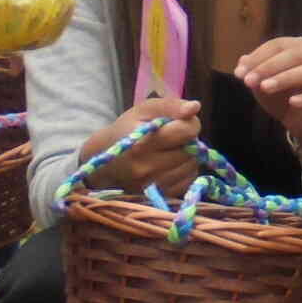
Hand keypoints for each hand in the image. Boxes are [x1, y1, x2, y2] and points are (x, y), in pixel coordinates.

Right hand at [80, 97, 202, 195]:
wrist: (106, 162)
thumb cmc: (128, 129)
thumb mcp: (145, 110)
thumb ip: (171, 105)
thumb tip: (195, 107)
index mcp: (143, 142)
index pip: (187, 131)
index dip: (189, 124)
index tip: (179, 123)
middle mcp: (147, 167)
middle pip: (191, 150)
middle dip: (187, 142)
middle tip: (172, 139)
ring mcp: (153, 185)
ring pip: (192, 167)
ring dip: (187, 157)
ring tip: (169, 152)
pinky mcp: (159, 196)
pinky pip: (188, 181)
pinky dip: (185, 172)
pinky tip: (170, 165)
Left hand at [238, 35, 301, 158]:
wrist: (300, 120)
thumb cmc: (281, 94)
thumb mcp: (262, 82)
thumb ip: (252, 72)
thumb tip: (242, 62)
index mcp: (297, 47)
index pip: (277, 45)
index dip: (257, 57)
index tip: (239, 73)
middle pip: (294, 55)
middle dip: (268, 67)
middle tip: (248, 80)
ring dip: (285, 78)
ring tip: (265, 88)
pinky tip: (292, 102)